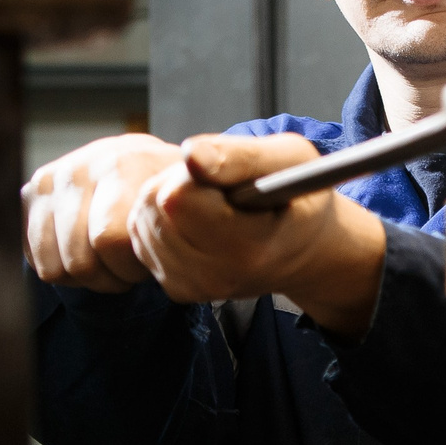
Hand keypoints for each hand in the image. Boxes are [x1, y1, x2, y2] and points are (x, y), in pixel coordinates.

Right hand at [22, 133, 183, 291]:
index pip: (110, 241)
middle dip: (111, 276)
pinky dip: (65, 270)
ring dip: (88, 276)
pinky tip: (87, 251)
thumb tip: (173, 232)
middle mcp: (78, 167)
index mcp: (121, 165)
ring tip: (110, 258)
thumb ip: (190, 212)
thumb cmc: (164, 193)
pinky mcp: (30, 195)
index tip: (149, 258)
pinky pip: (39, 262)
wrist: (138, 162)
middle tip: (129, 264)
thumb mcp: (188, 198)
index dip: (131, 266)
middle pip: (80, 262)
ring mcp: (50, 180)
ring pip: (56, 267)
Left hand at [131, 133, 388, 336]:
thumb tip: (191, 155)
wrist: (305, 250)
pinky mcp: (176, 289)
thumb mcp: (290, 160)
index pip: (179, 198)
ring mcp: (194, 287)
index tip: (223, 173)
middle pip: (155, 205)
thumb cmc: (299, 197)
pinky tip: (196, 220)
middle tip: (218, 186)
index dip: (193, 173)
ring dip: (167, 199)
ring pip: (142, 219)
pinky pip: (140, 237)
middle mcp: (218, 277)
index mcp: (250, 248)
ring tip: (210, 202)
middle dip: (177, 182)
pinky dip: (160, 219)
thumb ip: (240, 155)